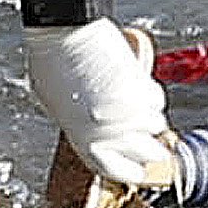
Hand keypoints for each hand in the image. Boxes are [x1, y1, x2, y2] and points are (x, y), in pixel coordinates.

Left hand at [27, 18, 175, 187]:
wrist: (65, 36)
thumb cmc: (51, 67)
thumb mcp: (59, 107)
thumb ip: (81, 126)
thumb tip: (94, 133)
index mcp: (86, 142)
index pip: (117, 170)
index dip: (130, 171)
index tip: (137, 170)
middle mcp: (112, 133)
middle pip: (148, 153)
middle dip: (152, 149)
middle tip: (151, 142)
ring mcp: (130, 111)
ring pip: (156, 125)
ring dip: (151, 118)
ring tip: (138, 106)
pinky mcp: (142, 89)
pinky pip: (156, 100)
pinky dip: (151, 95)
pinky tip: (138, 85)